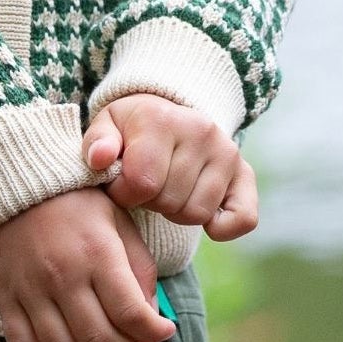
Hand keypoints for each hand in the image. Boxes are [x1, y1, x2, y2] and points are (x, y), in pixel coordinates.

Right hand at [0, 185, 175, 341]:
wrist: (18, 182)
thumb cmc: (78, 202)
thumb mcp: (119, 221)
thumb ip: (139, 268)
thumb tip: (150, 316)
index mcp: (96, 251)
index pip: (130, 313)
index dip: (155, 334)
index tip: (165, 334)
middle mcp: (62, 274)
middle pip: (100, 340)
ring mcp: (30, 290)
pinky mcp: (6, 299)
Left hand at [81, 92, 256, 241]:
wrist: (166, 113)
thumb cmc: (131, 129)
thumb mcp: (106, 127)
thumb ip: (97, 143)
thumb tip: (100, 158)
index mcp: (161, 119)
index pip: (141, 183)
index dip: (123, 193)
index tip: (120, 183)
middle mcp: (200, 131)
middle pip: (168, 201)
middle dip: (149, 202)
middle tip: (145, 185)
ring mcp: (227, 152)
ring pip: (196, 214)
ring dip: (175, 211)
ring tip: (166, 189)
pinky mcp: (245, 173)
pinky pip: (243, 218)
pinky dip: (222, 228)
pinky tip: (204, 217)